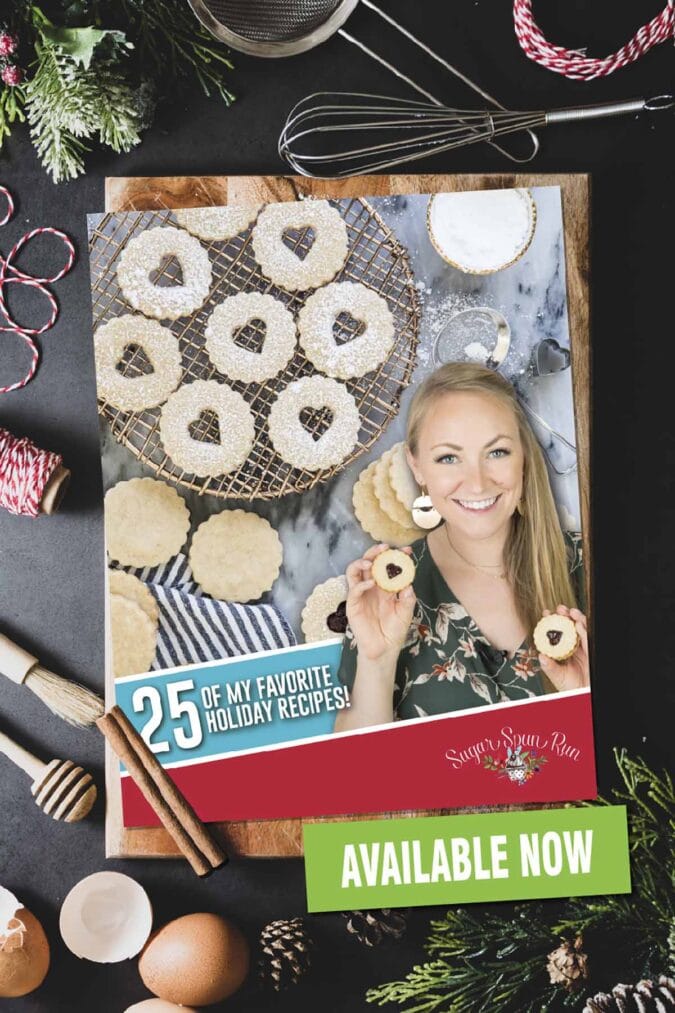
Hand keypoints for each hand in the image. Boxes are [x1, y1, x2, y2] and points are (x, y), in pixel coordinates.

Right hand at [345, 543, 416, 661]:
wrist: (384, 649)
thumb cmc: (394, 630)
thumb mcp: (406, 611)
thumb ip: (407, 597)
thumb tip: (407, 582)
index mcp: (384, 585)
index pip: (387, 565)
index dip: (395, 556)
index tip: (406, 551)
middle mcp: (371, 586)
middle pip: (368, 562)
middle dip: (375, 552)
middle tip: (385, 548)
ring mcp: (361, 594)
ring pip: (354, 570)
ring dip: (361, 562)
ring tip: (372, 562)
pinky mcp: (353, 605)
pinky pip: (354, 590)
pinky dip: (361, 584)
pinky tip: (372, 584)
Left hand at [538, 605, 589, 690]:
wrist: (582, 693)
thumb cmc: (570, 686)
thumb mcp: (557, 676)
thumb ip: (550, 667)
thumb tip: (540, 657)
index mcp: (563, 650)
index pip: (557, 632)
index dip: (552, 622)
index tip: (546, 613)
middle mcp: (573, 646)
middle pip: (570, 626)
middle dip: (565, 616)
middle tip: (559, 609)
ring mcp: (583, 648)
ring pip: (581, 629)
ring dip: (576, 619)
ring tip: (570, 612)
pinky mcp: (591, 650)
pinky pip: (588, 639)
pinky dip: (584, 631)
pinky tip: (578, 624)